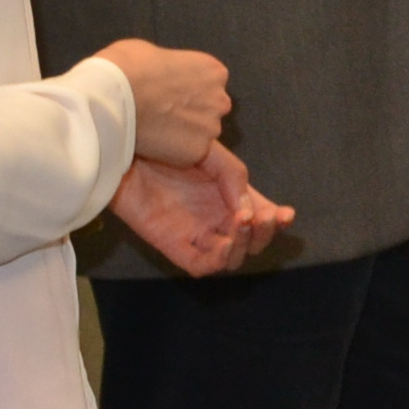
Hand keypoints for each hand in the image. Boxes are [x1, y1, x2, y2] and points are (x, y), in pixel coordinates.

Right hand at [95, 40, 229, 164]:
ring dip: (183, 133)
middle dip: (190, 112)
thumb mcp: (153, 53)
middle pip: (209, 109)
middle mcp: (220, 99)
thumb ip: (170, 67)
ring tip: (154, 129)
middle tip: (161, 113)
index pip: (209, 84)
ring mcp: (211, 127)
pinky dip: (173, 151)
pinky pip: (187, 154)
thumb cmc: (126, 68)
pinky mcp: (198, 152)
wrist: (112, 98)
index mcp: (213, 71)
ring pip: (200, 133)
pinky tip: (152, 142)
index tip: (167, 93)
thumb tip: (164, 75)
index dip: (187, 90)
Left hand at [108, 146, 290, 276]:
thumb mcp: (206, 152)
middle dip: (264, 233)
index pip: (259, 214)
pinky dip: (219, 260)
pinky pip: (201, 265)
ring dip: (245, 244)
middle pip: (250, 240)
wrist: (121, 147)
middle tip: (264, 217)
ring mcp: (194, 232)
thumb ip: (233, 176)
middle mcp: (213, 217)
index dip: (277, 219)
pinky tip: (226, 243)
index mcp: (225, 195)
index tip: (286, 215)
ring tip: (244, 221)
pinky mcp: (171, 245)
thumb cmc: (160, 144)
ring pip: (231, 256)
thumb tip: (250, 207)